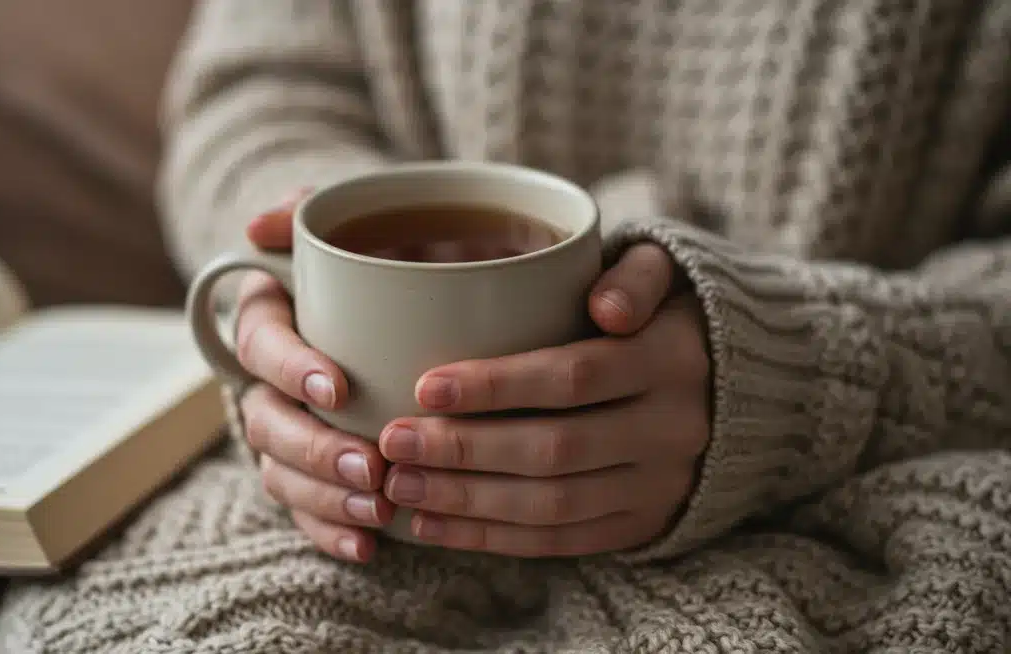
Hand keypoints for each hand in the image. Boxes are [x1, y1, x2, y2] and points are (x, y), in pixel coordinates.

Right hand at [234, 189, 396, 562]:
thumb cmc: (376, 255)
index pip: (261, 345)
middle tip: (367, 466)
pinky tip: (368, 546)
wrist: (397, 291)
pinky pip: (305, 511)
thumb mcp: (355, 224)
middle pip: (266, 422)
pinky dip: (330, 531)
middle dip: (313, 450)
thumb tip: (259, 225)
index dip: (292, 369)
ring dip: (324, 497)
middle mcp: (266, 380)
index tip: (339, 387)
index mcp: (268, 318)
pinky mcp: (309, 469)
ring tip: (377, 510)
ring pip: (280, 472)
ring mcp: (285, 429)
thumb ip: (312, 214)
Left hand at [379, 244, 709, 556]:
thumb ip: (636, 276)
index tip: (425, 386)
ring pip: (554, 506)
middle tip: (393, 443)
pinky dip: (494, 539)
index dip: (496, 386)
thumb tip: (606, 308)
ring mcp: (661, 485)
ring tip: (400, 486)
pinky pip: (564, 541)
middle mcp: (671, 430)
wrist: (747, 389)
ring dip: (468, 502)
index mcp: (670, 361)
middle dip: (465, 451)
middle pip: (555, 450)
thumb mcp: (667, 274)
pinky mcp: (644, 524)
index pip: (573, 377)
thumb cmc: (670, 316)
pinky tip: (433, 525)